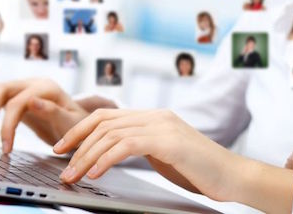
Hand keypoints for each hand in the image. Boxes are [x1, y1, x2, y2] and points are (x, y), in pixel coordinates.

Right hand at [0, 78, 89, 152]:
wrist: (79, 123)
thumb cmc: (78, 124)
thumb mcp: (71, 122)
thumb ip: (53, 111)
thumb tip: (32, 101)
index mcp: (47, 88)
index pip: (18, 102)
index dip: (8, 125)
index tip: (6, 147)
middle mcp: (33, 84)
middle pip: (1, 90)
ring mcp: (23, 88)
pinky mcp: (16, 97)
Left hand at [54, 109, 243, 201]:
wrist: (232, 175)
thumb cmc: (199, 169)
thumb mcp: (164, 154)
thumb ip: (142, 146)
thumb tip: (111, 155)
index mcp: (154, 117)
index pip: (108, 116)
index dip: (80, 130)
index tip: (62, 148)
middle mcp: (157, 116)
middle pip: (104, 122)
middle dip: (76, 144)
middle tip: (60, 165)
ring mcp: (164, 126)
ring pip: (112, 134)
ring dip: (86, 156)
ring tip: (72, 176)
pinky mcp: (170, 141)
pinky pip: (128, 144)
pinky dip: (106, 159)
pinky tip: (95, 173)